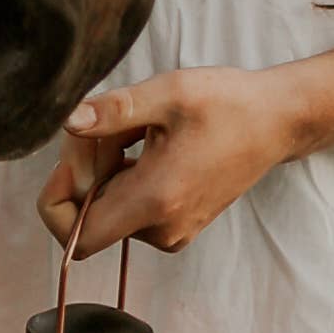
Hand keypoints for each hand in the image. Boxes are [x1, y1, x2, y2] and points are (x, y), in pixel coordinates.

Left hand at [38, 66, 289, 260]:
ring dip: (104, 169)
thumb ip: (114, 111)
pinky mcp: (177, 224)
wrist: (276, 122)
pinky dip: (123, 177)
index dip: (57, 202)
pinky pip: (130, 208)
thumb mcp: (169, 94)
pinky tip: (146, 143)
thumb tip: (68, 121)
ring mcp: (171, 230)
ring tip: (135, 129)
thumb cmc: (228, 105)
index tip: (68, 159)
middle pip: (90, 215)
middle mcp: (163, 228)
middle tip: (108, 124)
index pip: (78, 238)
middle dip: (84, 170)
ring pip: (108, 209)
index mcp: (157, 200)